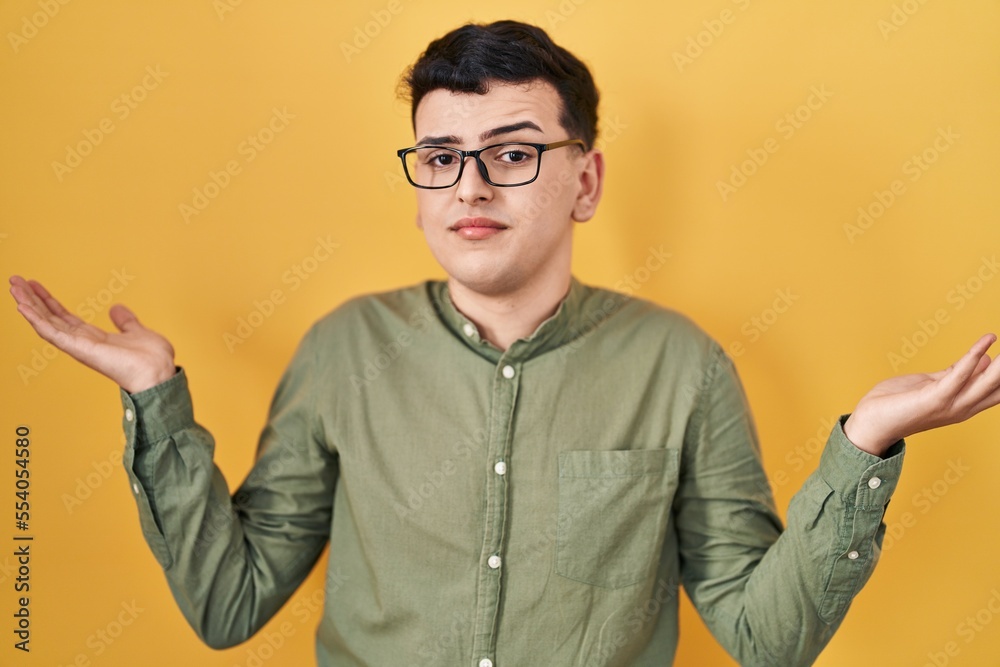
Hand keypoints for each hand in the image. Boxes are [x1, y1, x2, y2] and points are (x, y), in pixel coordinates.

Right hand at [9, 275, 175, 393]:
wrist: (159, 372)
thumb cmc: (151, 359)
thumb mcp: (137, 331)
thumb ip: (125, 321)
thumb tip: (116, 308)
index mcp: (94, 338)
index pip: (64, 316)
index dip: (49, 301)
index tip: (35, 285)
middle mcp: (82, 342)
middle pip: (50, 317)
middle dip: (32, 299)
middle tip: (15, 281)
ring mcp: (79, 346)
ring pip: (46, 323)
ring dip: (28, 305)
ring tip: (13, 288)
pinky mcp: (79, 349)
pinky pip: (52, 333)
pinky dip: (36, 320)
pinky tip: (23, 307)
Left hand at [844, 334, 999, 455]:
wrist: (870, 423)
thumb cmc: (897, 403)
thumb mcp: (933, 384)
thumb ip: (957, 373)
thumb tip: (984, 359)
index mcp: (965, 403)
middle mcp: (964, 407)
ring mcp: (950, 405)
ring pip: (987, 381)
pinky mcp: (934, 399)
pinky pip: (958, 375)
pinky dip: (974, 356)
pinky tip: (988, 342)